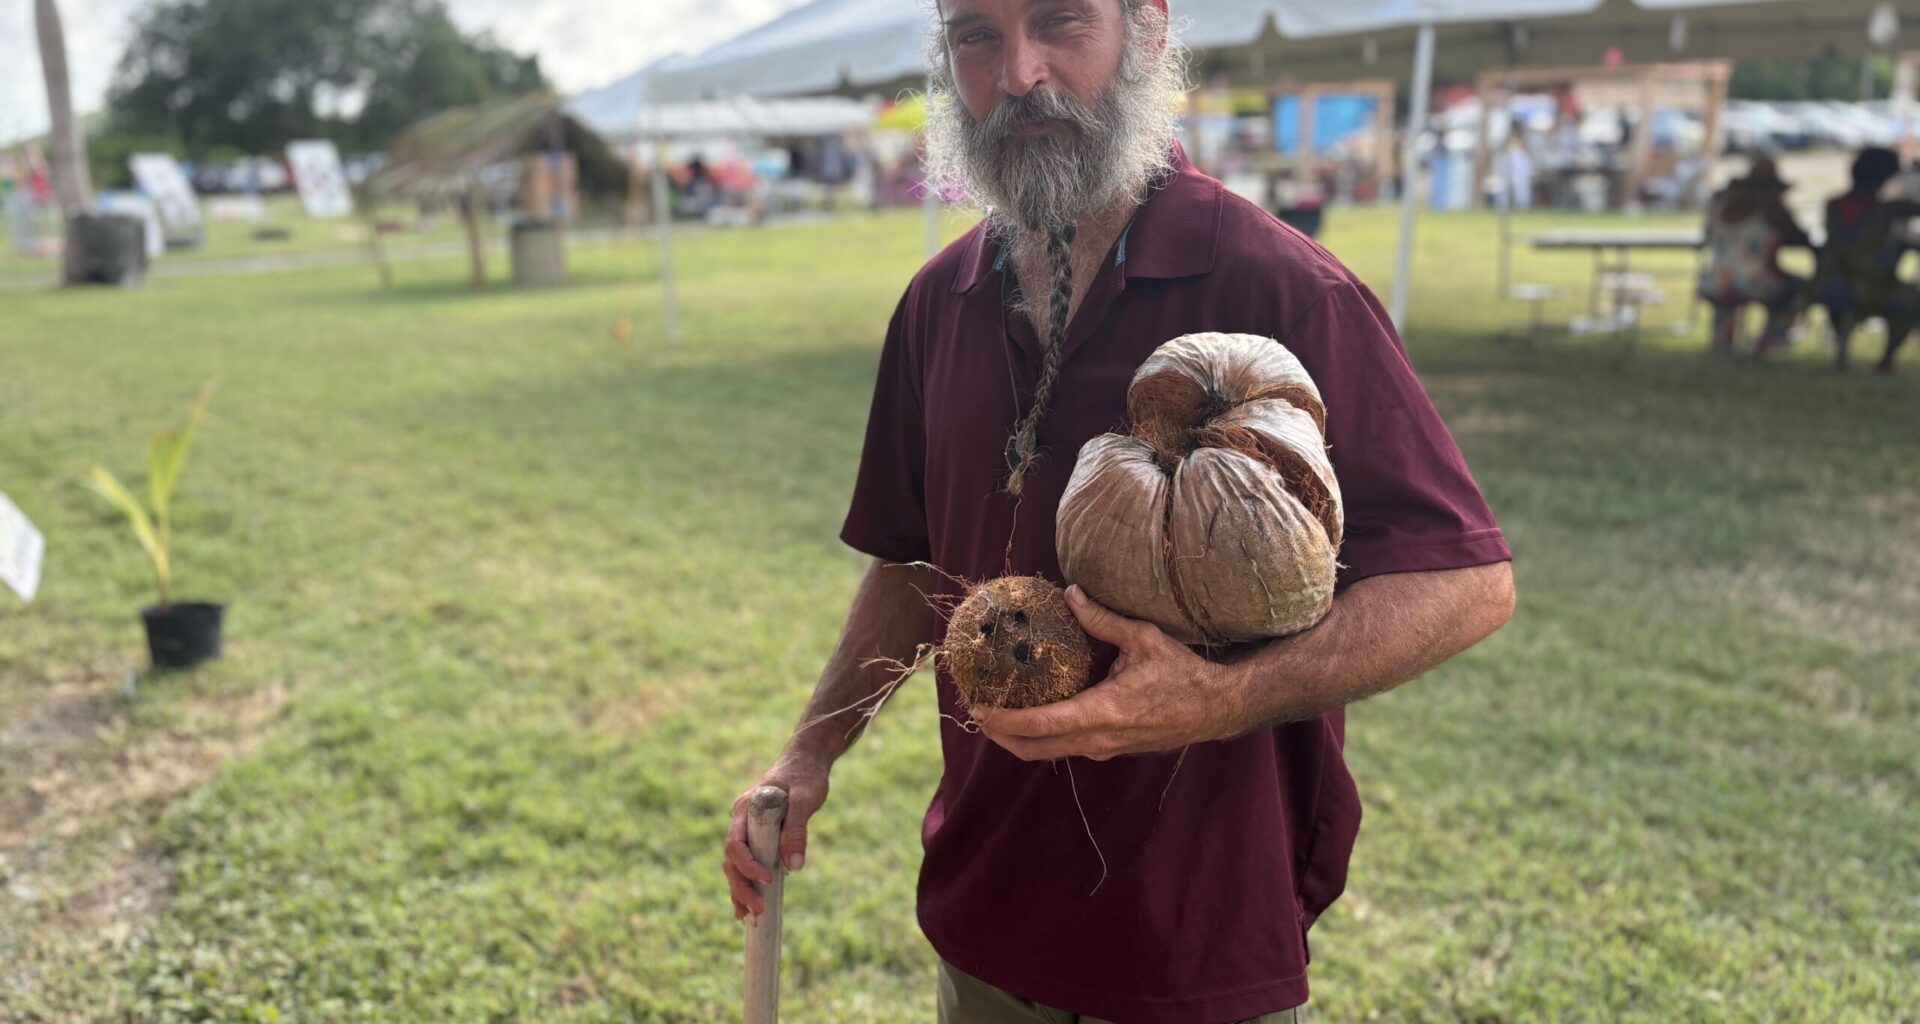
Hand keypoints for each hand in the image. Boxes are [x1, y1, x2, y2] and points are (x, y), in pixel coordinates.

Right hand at [722, 749, 827, 918]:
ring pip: (735, 865)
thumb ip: (797, 830)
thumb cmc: (805, 776)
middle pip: (731, 860)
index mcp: (746, 809)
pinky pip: (746, 863)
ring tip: (748, 916)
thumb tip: (794, 866)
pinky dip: (746, 883)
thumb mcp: (805, 800)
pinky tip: (746, 906)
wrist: (807, 761)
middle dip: (742, 886)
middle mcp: (741, 821)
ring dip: (741, 890)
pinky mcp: (757, 836)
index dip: (748, 865)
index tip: (768, 878)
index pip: (736, 844)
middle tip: (758, 909)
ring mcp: (747, 829)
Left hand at [974, 585, 1242, 761]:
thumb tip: (1069, 594)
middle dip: (999, 734)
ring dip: (1017, 738)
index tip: (977, 706)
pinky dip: (1040, 736)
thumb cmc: (1182, 673)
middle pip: (1033, 749)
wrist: (1214, 709)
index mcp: (1102, 712)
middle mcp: (1098, 738)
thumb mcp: (1143, 639)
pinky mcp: (1109, 749)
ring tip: (994, 713)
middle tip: (975, 712)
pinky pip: (1064, 747)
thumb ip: (1102, 620)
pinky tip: (1031, 714)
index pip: (1040, 725)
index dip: (1003, 719)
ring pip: (1048, 752)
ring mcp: (1103, 748)